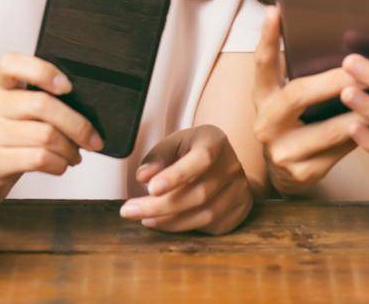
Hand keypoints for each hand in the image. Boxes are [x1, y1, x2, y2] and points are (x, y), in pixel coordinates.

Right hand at [0, 52, 103, 209]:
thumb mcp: (12, 115)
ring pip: (45, 135)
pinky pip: (38, 158)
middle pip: (43, 105)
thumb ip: (38, 105)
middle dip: (77, 124)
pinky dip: (58, 163)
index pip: (11, 63)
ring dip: (70, 149)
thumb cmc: (1, 142)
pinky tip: (60, 165)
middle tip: (92, 139)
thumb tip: (87, 112)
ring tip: (75, 155)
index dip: (42, 70)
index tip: (67, 86)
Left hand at [118, 125, 253, 234]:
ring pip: (204, 214)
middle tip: (129, 211)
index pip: (201, 159)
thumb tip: (143, 176)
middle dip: (160, 206)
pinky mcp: (238, 211)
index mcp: (216, 141)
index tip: (150, 188)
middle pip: (198, 193)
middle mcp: (232, 166)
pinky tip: (162, 222)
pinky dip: (182, 227)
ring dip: (169, 220)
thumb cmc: (192, 151)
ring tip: (143, 218)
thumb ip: (158, 156)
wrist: (224, 164)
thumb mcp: (175, 144)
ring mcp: (238, 191)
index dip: (177, 175)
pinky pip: (209, 226)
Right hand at [251, 8, 368, 194]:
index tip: (276, 11)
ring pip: (328, 130)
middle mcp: (266, 124)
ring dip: (360, 111)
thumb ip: (299, 71)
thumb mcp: (287, 94)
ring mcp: (283, 151)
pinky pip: (341, 151)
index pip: (262, 63)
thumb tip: (331, 33)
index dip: (267, 38)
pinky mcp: (304, 172)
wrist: (285, 169)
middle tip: (361, 65)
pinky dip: (364, 134)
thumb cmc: (295, 118)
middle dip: (333, 80)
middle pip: (298, 95)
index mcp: (262, 96)